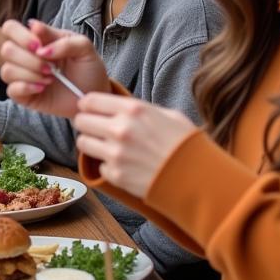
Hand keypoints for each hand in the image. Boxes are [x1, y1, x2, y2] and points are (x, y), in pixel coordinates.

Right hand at [0, 20, 110, 118]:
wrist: (93, 95)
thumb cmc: (88, 69)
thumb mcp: (83, 48)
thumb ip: (62, 39)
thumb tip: (36, 34)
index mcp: (36, 39)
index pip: (10, 28)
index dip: (20, 36)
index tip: (39, 46)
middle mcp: (25, 56)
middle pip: (6, 49)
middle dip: (29, 59)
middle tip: (50, 67)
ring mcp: (22, 76)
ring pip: (7, 70)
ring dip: (30, 74)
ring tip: (50, 79)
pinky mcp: (23, 95)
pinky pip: (11, 90)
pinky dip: (26, 87)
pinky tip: (42, 88)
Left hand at [74, 93, 194, 197]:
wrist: (198, 178)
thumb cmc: (186, 144)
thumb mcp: (168, 115)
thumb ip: (139, 109)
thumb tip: (119, 107)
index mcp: (132, 110)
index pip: (90, 100)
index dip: (86, 105)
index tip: (88, 109)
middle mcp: (120, 129)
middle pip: (81, 121)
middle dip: (87, 124)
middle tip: (96, 129)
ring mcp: (116, 154)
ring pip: (83, 143)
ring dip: (92, 144)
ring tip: (108, 147)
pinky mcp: (115, 175)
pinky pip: (100, 166)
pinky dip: (108, 166)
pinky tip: (125, 165)